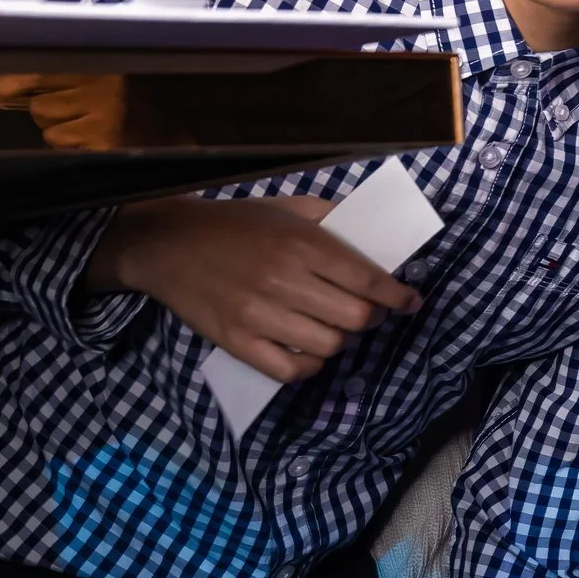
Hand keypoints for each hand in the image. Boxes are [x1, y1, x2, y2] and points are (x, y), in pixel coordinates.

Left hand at [0, 73, 155, 150]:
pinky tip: (101, 138)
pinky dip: (76, 146)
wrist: (186, 124)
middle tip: (74, 112)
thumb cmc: (141, 95)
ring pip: (48, 129)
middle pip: (38, 106)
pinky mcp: (107, 142)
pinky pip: (65, 146)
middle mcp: (100, 85)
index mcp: (99, 60)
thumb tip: (4, 82)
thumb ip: (67, 68)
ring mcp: (104, 115)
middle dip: (48, 111)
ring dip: (62, 130)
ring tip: (94, 124)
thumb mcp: (107, 70)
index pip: (33, 71)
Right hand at [85, 195, 421, 381]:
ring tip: (332, 328)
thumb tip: (377, 236)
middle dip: (370, 318)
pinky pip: (290, 371)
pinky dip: (308, 366)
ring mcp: (258, 315)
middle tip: (366, 313)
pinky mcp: (236, 341)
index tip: (410, 302)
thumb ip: (333, 219)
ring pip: (328, 346)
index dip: (398, 296)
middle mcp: (284, 281)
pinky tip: (307, 351)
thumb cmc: (236, 223)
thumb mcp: (288, 206)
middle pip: (355, 317)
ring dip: (340, 340)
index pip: (368, 280)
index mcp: (302, 245)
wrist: (168, 244)